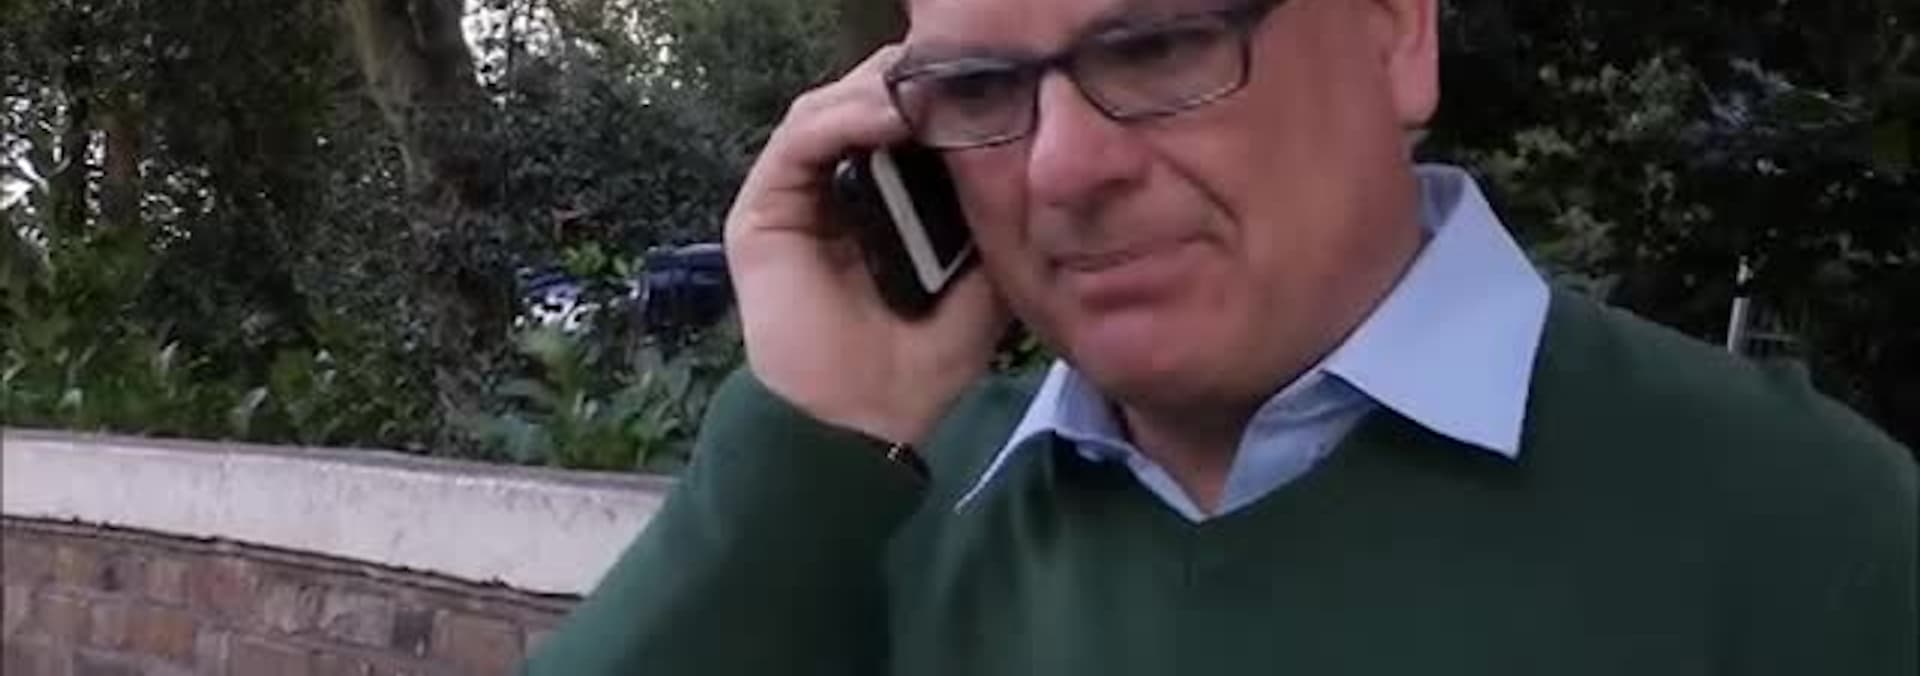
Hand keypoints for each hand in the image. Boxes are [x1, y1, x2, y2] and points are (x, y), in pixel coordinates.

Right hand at [724, 46, 1009, 445]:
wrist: (865, 419)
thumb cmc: (921, 360)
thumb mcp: (983, 275)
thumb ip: (988, 213)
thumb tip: (1017, 143)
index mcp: (884, 201)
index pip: (900, 121)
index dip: (935, 92)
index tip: (987, 77)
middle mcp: (835, 189)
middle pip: (862, 103)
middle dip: (909, 79)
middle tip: (959, 66)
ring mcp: (796, 196)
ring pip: (829, 109)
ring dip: (881, 90)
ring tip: (929, 86)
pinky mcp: (763, 209)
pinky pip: (800, 140)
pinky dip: (843, 117)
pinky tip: (891, 115)